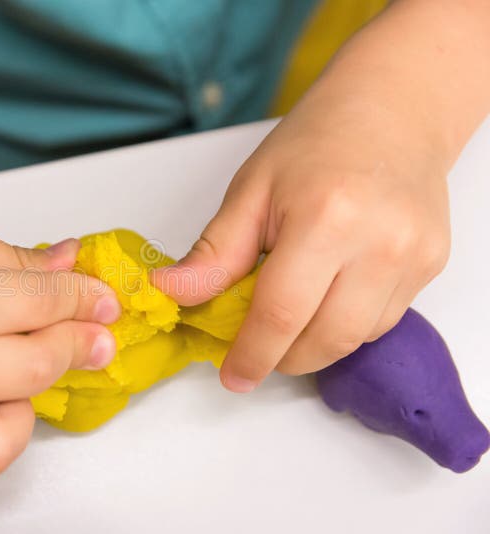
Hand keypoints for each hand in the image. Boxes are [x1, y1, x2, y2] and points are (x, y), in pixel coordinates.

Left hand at [154, 96, 450, 390]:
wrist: (391, 111)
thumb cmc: (316, 143)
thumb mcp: (250, 191)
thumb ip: (214, 253)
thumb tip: (172, 294)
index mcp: (326, 218)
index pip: (281, 313)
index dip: (252, 354)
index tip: (233, 375)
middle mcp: (380, 242)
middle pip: (325, 339)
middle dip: (283, 359)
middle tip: (255, 351)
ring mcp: (414, 256)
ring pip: (355, 338)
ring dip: (314, 343)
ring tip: (290, 313)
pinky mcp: (432, 264)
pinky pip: (382, 321)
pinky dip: (346, 323)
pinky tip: (328, 294)